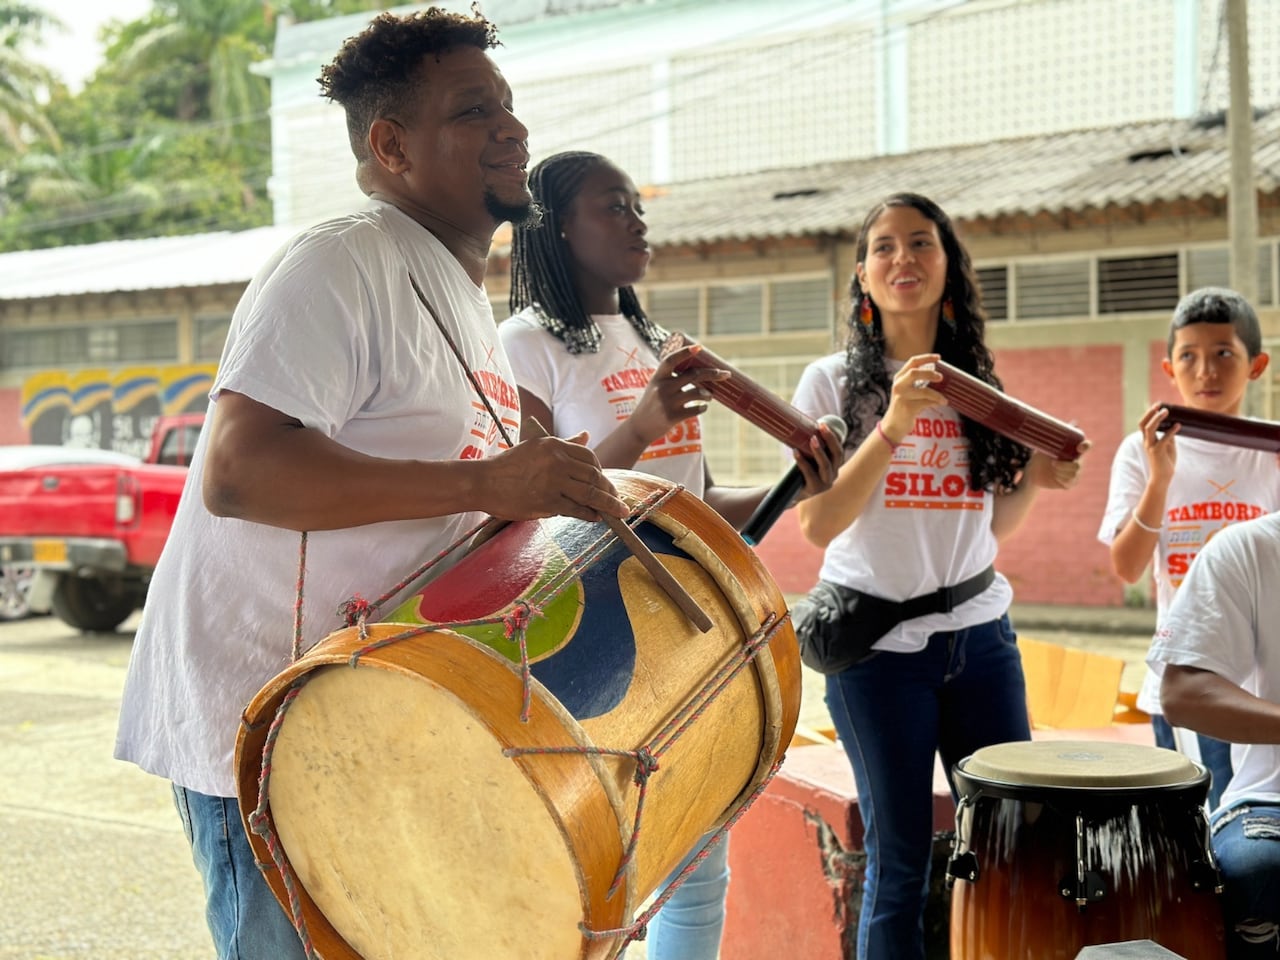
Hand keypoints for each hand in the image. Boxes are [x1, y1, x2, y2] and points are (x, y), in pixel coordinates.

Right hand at [482, 431, 628, 522]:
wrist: (483, 482)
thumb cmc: (508, 466)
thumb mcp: (536, 447)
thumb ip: (565, 444)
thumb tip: (587, 435)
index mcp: (554, 445)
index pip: (589, 457)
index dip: (601, 472)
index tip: (606, 482)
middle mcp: (557, 460)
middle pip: (594, 476)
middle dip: (609, 490)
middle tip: (618, 501)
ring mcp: (553, 481)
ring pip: (590, 493)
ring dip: (608, 504)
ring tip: (618, 512)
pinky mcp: (548, 501)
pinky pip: (577, 509)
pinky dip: (590, 514)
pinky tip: (596, 517)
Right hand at [626, 345, 729, 445]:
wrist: (640, 427)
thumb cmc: (652, 404)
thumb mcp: (656, 387)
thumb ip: (671, 379)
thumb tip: (699, 372)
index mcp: (658, 377)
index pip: (671, 360)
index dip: (685, 352)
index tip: (699, 347)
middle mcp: (662, 388)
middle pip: (693, 375)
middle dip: (712, 373)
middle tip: (725, 374)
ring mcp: (667, 402)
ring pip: (697, 392)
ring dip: (708, 394)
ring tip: (709, 396)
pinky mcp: (673, 416)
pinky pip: (695, 409)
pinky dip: (702, 408)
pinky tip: (702, 407)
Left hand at [793, 419, 847, 499]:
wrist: (790, 494)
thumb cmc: (801, 472)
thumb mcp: (809, 458)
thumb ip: (811, 446)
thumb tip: (803, 423)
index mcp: (834, 466)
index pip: (839, 450)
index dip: (833, 437)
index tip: (823, 425)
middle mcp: (833, 475)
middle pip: (837, 455)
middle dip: (830, 440)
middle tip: (820, 428)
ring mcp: (824, 484)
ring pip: (825, 465)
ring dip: (819, 451)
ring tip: (811, 439)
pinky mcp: (813, 489)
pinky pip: (809, 473)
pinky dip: (802, 461)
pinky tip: (796, 452)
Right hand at [880, 353, 946, 441]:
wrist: (893, 425)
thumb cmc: (904, 406)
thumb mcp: (907, 390)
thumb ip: (917, 382)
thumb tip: (939, 375)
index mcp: (899, 378)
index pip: (912, 362)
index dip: (926, 358)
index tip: (939, 357)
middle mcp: (899, 385)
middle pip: (915, 373)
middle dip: (930, 374)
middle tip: (941, 377)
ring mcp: (902, 397)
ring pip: (924, 391)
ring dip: (937, 395)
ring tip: (944, 399)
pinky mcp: (907, 408)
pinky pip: (927, 403)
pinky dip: (936, 403)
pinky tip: (941, 403)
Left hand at [1023, 440, 1089, 489]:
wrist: (1033, 471)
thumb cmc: (1041, 454)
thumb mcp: (1046, 444)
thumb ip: (1058, 434)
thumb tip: (1075, 422)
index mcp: (1074, 449)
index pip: (1086, 446)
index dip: (1086, 446)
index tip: (1079, 447)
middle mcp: (1078, 460)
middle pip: (1079, 465)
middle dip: (1065, 465)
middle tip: (1053, 463)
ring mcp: (1075, 472)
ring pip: (1074, 474)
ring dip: (1060, 472)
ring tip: (1052, 468)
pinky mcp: (1070, 482)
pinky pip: (1070, 482)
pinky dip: (1060, 479)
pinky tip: (1055, 476)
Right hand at [1138, 402, 1177, 483]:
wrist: (1163, 477)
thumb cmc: (1165, 462)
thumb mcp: (1168, 447)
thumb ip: (1168, 437)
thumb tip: (1173, 426)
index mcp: (1147, 440)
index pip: (1143, 424)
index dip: (1149, 414)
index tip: (1157, 405)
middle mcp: (1146, 442)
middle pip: (1143, 424)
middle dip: (1150, 413)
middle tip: (1159, 405)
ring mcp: (1151, 447)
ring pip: (1149, 429)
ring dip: (1157, 419)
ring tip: (1166, 411)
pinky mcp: (1157, 452)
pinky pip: (1163, 439)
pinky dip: (1170, 431)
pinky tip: (1178, 425)